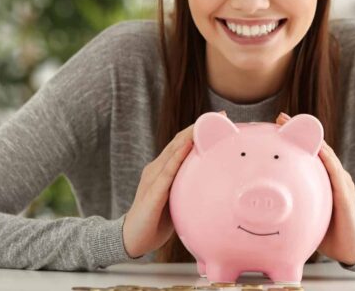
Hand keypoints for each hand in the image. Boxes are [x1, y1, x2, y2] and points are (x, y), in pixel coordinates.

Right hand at [123, 110, 226, 257]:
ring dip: (190, 137)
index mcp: (163, 169)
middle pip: (179, 142)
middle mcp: (157, 168)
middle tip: (222, 115)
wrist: (132, 239)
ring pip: (173, 152)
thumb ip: (189, 186)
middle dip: (199, 127)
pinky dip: (178, 158)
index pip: (182, 144)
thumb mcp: (178, 198)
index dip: (199, 131)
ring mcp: (153, 178)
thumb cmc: (157, 220)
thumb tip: (214, 182)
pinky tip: (188, 147)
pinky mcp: (152, 192)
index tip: (221, 118)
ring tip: (206, 124)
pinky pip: (166, 173)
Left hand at [275, 112, 354, 265]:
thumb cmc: (325, 234)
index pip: (306, 155)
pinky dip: (326, 159)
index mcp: (321, 180)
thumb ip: (289, 206)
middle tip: (279, 117)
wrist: (350, 250)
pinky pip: (335, 172)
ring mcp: (340, 182)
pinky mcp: (345, 192)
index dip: (290, 139)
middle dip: (297, 130)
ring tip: (297, 125)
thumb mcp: (304, 215)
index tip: (273, 125)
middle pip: (315, 148)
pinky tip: (318, 149)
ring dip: (312, 139)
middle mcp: (331, 176)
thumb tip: (259, 205)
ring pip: (326, 155)